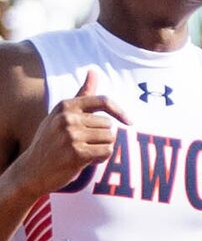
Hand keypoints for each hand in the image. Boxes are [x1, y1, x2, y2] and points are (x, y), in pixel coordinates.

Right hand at [11, 70, 125, 194]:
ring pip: (111, 138)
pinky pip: (107, 152)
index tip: (129, 122)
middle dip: (103, 137)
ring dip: (103, 148)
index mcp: (66, 106)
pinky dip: (102, 158)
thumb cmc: (51, 140)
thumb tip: (94, 71)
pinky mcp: (77, 153)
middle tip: (84, 144)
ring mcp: (71, 135)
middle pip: (110, 125)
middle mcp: (68, 118)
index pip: (103, 101)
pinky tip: (86, 161)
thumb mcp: (62, 114)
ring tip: (84, 151)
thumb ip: (82, 94)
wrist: (33, 169)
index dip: (120, 112)